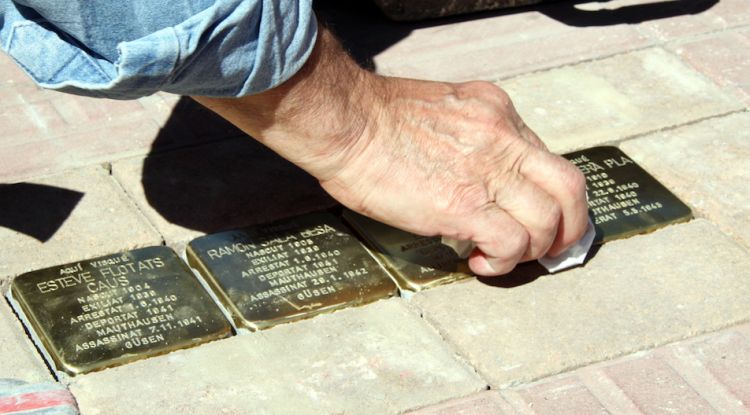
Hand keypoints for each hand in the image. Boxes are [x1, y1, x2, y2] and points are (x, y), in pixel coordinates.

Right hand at [193, 25, 587, 275]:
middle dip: (571, 225)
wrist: (345, 122)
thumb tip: (467, 173)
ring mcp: (488, 172)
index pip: (544, 156)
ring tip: (505, 257)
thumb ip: (466, 135)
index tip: (531, 212)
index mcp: (495, 111)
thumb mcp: (438, 109)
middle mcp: (502, 138)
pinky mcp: (466, 206)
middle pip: (569, 187)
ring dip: (536, 248)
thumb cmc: (371, 117)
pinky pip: (513, 243)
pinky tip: (481, 263)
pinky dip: (505, 262)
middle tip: (553, 246)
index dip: (544, 193)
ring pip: (549, 220)